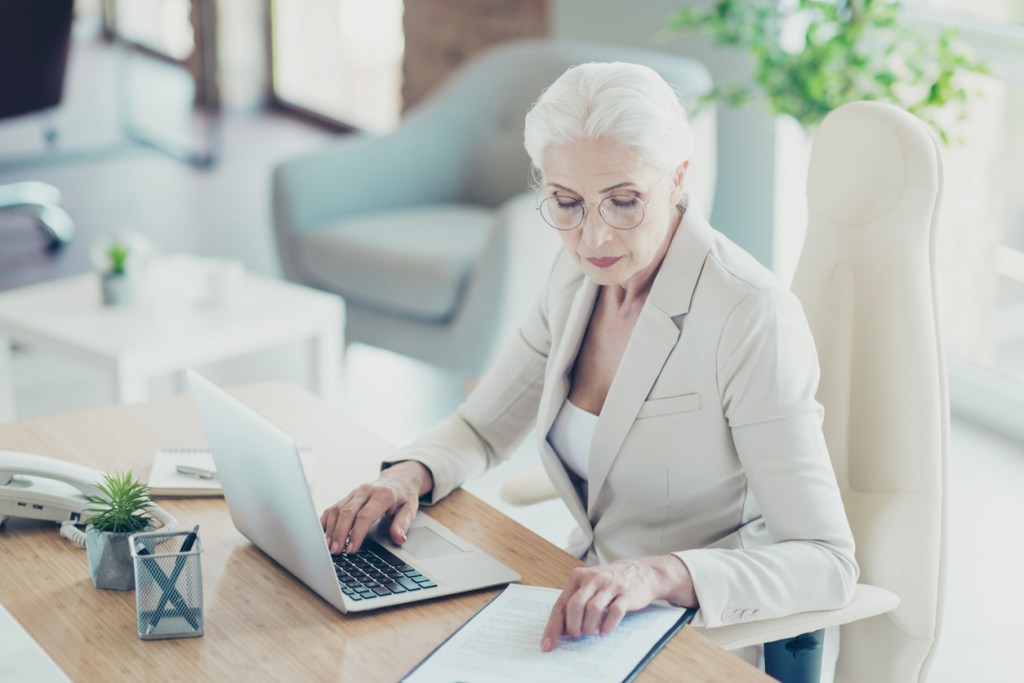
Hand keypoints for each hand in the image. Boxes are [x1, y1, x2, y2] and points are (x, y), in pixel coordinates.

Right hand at [319, 461, 432, 554]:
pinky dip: (326, 520)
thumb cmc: (403, 496)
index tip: (351, 549)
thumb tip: (399, 538)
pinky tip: (323, 534)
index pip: (365, 516)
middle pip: (347, 512)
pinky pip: (333, 507)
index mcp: (382, 495)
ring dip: (331, 529)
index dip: (356, 533)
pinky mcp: (348, 496)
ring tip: (329, 546)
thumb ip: (403, 524)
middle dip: (340, 533)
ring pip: (337, 509)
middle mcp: (366, 491)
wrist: (398, 479)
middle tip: (336, 551)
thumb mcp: (410, 509)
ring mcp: (355, 493)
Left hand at [540, 555, 695, 651]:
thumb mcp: (589, 585)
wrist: (643, 572)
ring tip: (590, 632)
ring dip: (589, 626)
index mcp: (578, 577)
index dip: (553, 627)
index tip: (548, 644)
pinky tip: (604, 631)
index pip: (561, 604)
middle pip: (575, 606)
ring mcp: (610, 585)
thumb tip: (559, 630)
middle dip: (572, 626)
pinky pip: (615, 612)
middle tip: (576, 635)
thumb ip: (575, 601)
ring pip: (593, 609)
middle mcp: (592, 579)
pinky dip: (608, 625)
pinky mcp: (626, 594)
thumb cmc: (610, 582)